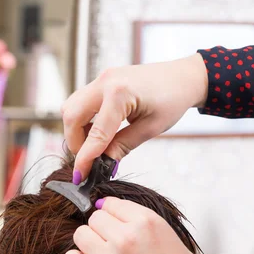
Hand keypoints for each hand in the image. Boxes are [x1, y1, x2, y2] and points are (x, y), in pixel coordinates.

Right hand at [62, 53, 208, 179]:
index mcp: (119, 94)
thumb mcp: (151, 128)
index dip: (86, 158)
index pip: (95, 133)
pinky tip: (98, 130)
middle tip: (90, 159)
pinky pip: (79, 101)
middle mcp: (104, 82)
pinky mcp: (100, 80)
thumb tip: (102, 165)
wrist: (183, 77)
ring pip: (70, 108)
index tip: (80, 176)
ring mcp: (100, 79)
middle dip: (75, 142)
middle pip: (71, 116)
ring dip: (77, 130)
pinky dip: (82, 119)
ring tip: (95, 144)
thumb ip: (122, 146)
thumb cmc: (173, 100)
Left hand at [62, 197, 226, 253]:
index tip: (115, 224)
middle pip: (94, 218)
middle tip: (113, 246)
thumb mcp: (171, 237)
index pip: (111, 203)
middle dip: (102, 230)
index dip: (112, 214)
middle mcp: (127, 237)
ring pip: (80, 234)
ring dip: (88, 244)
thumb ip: (141, 221)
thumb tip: (108, 206)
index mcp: (147, 222)